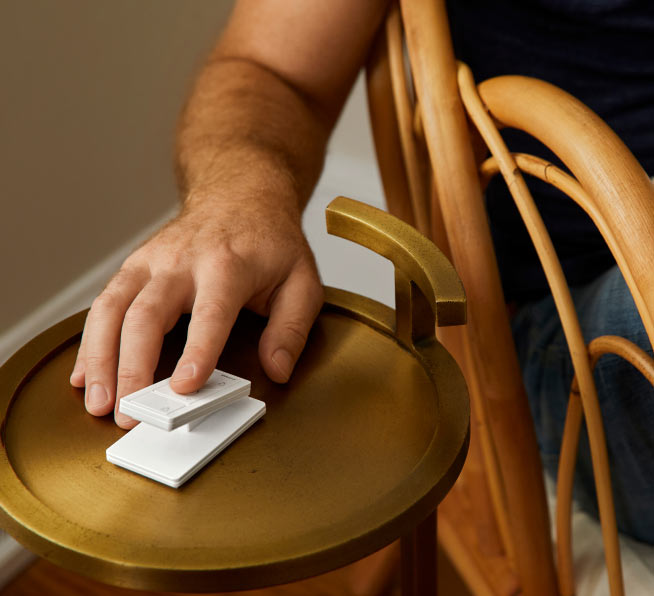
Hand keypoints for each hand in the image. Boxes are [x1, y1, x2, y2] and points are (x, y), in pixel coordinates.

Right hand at [69, 195, 322, 427]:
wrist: (240, 194)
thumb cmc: (270, 241)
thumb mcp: (302, 280)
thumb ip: (292, 328)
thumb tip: (277, 369)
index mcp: (228, 265)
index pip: (210, 313)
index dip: (196, 352)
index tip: (183, 388)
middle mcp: (182, 261)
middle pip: (146, 315)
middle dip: (133, 368)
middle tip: (130, 412)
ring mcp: (151, 262)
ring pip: (112, 308)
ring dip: (100, 358)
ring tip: (99, 401)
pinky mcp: (134, 267)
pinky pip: (103, 304)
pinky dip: (90, 342)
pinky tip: (85, 373)